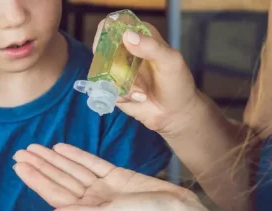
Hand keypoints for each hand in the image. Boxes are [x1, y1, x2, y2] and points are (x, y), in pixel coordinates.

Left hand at [13, 143, 199, 210]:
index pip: (55, 193)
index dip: (36, 179)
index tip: (20, 166)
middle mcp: (93, 200)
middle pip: (61, 179)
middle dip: (41, 165)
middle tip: (21, 151)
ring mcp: (104, 187)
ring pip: (74, 169)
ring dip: (55, 158)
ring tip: (37, 147)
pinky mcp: (116, 175)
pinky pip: (93, 163)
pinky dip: (78, 155)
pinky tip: (62, 148)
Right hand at [93, 21, 197, 135]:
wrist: (175, 114)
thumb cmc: (177, 85)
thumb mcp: (170, 62)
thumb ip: (152, 48)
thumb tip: (127, 36)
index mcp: (140, 38)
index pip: (116, 26)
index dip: (108, 33)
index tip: (112, 48)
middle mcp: (126, 54)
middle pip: (103, 49)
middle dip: (111, 64)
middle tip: (125, 75)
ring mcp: (120, 73)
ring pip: (105, 73)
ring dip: (123, 85)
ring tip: (142, 93)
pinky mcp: (116, 90)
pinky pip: (108, 90)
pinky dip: (123, 96)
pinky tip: (139, 99)